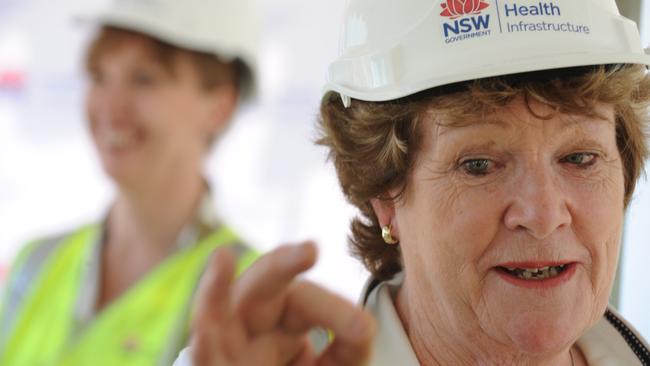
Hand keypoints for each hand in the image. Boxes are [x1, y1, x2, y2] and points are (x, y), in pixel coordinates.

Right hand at [190, 242, 375, 365]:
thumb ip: (349, 348)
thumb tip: (363, 325)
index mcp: (284, 321)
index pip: (303, 298)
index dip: (332, 308)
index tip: (362, 328)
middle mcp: (253, 329)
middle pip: (261, 287)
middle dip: (281, 264)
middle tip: (311, 250)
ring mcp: (230, 351)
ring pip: (218, 312)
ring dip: (217, 287)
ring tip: (222, 259)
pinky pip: (205, 359)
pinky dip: (205, 342)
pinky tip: (204, 328)